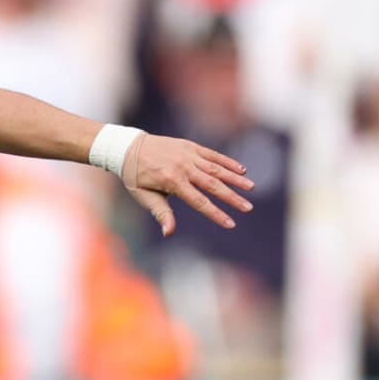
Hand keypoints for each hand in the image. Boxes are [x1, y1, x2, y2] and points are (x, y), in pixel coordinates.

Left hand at [121, 133, 254, 236]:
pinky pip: (212, 155)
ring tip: (250, 188)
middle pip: (213, 185)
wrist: (128, 148)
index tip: (230, 223)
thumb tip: (168, 233)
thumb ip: (161, 213)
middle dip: (232, 198)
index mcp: (172, 182)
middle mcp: (183, 167)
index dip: (216, 214)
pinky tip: (241, 169)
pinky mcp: (190, 146)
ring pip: (216, 169)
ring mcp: (188, 155)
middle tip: (248, 208)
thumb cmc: (135, 176)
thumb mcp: (144, 196)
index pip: (199, 202)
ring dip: (235, 179)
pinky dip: (227, 162)